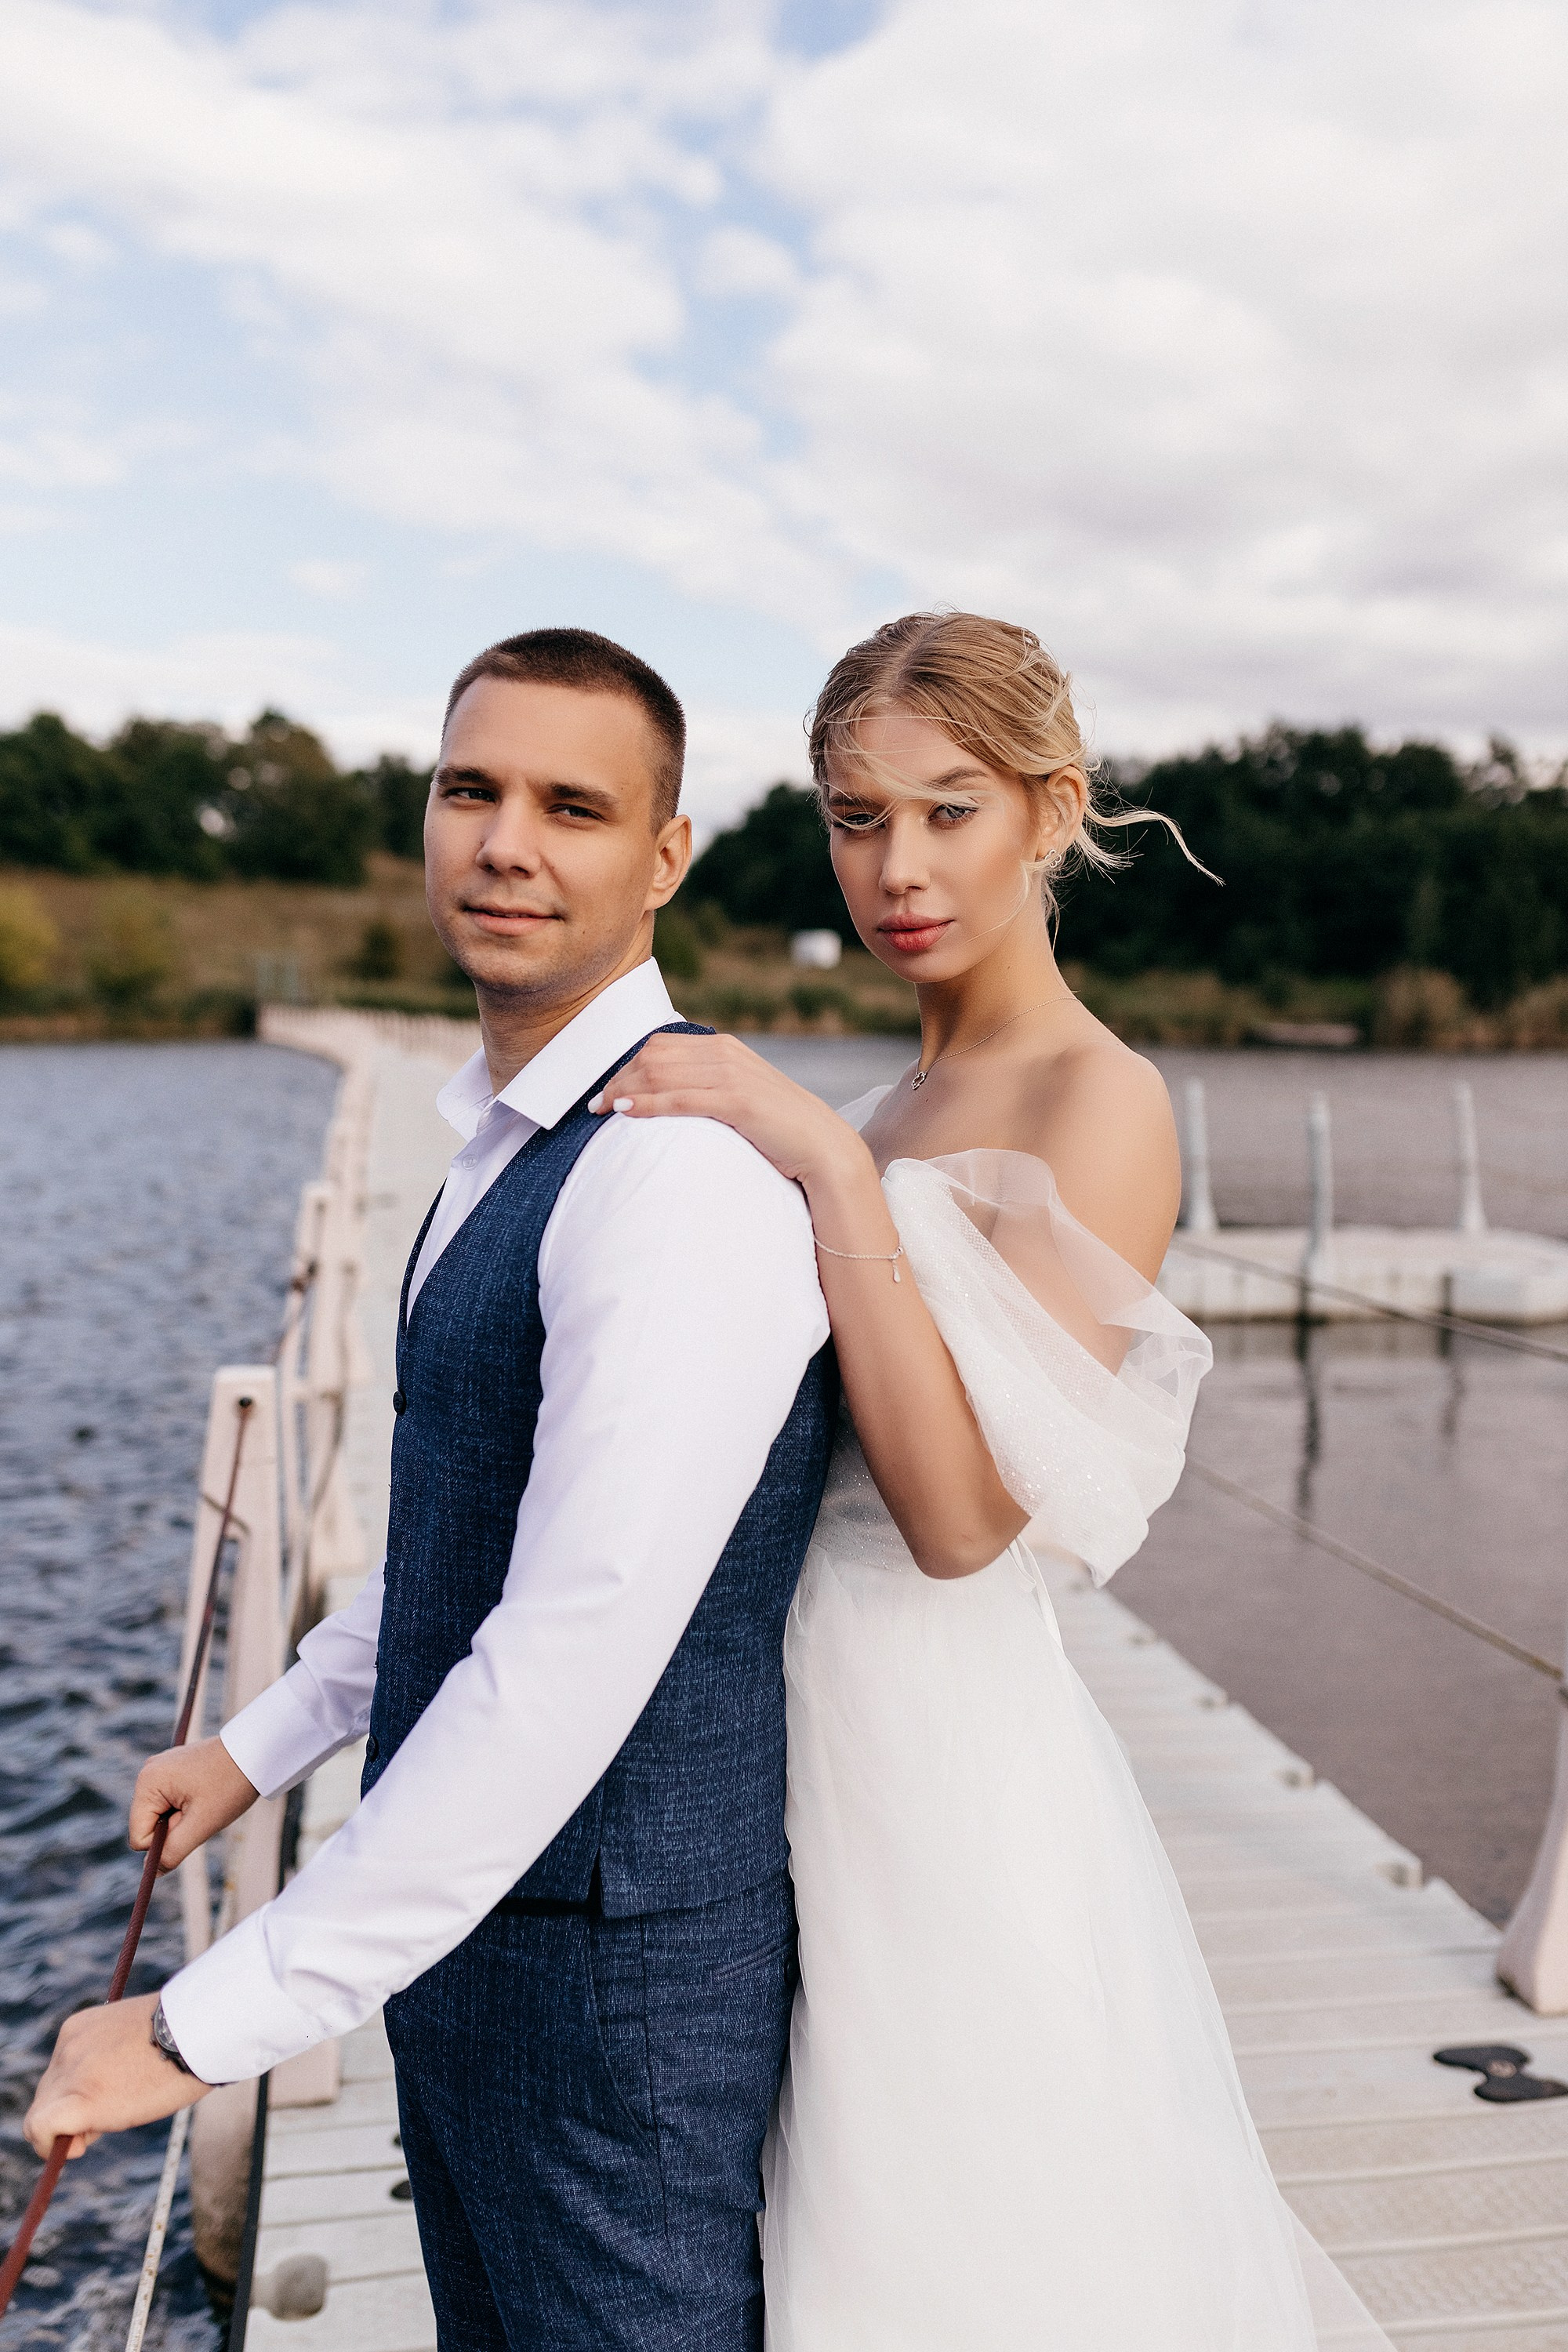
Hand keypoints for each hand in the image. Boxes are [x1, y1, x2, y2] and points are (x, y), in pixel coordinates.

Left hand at [24, 1994, 210, 2158]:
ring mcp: (72, 2074)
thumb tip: (112, 2085)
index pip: (60, 2072)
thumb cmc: (186, 2031)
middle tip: (109, 2117)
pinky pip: (40, 2129)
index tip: (106, 2098)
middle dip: (70, 2113)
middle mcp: (68, 2048)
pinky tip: (78, 2146)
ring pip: (40, 2115)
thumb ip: (113, 2055)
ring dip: (65, 2130)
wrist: (200, 2029)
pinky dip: (49, 2145)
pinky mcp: (81, 2102)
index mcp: (79, 2028)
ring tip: (101, 2128)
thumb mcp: (139, 2035)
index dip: (75, 2093)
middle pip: (48, 2094)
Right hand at [131, 1735, 257, 1871]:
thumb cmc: (230, 1785)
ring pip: (161, 1816)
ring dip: (183, 1818)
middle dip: (175, 1827)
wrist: (255, 1751)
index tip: (193, 1820)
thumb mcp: (202, 1825)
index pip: (139, 1839)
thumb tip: (153, 1871)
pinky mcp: (173, 1770)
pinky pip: (171, 1803)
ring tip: (206, 1799)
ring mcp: (160, 1769)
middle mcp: (147, 1773)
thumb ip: (173, 1851)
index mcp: (147, 1783)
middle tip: (203, 1808)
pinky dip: (188, 1806)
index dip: (166, 1841)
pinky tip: (206, 1793)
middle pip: (149, 1826)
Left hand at [591, 1032, 869, 1191]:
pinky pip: (680, 1099)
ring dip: (624, 1090)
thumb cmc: (779, 1129)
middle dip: (619, 1077)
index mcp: (726, 1048)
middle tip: (594, 1103)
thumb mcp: (742, 1096)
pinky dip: (647, 1103)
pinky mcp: (737, 1102)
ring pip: (660, 1074)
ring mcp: (732, 1076)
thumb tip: (673, 1094)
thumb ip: (711, 1086)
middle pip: (653, 1056)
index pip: (662, 1045)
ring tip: (600, 1108)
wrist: (822, 1148)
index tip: (609, 1088)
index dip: (628, 1065)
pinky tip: (624, 1112)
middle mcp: (726, 1054)